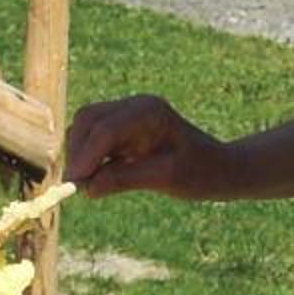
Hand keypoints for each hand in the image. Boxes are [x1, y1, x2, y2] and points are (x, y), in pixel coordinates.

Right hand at [65, 95, 231, 199]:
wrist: (220, 167)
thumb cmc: (201, 172)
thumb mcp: (166, 179)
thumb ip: (125, 180)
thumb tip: (86, 188)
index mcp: (149, 111)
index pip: (106, 129)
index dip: (86, 156)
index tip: (74, 184)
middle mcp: (134, 106)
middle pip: (88, 120)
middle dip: (77, 152)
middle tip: (73, 187)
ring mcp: (127, 114)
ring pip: (85, 127)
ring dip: (78, 154)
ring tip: (84, 186)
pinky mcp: (122, 128)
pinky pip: (93, 138)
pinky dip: (87, 157)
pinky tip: (93, 179)